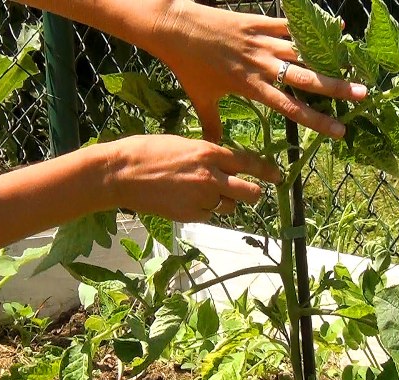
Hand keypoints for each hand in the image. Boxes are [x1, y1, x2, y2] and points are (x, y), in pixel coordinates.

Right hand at [104, 135, 280, 221]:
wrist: (121, 173)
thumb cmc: (147, 151)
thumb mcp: (184, 144)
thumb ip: (207, 155)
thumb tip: (222, 163)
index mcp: (209, 152)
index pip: (249, 162)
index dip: (267, 170)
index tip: (277, 176)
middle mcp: (211, 176)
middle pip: (249, 192)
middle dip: (252, 192)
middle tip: (247, 192)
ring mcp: (202, 198)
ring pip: (230, 206)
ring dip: (224, 202)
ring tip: (203, 194)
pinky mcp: (190, 215)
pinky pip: (209, 215)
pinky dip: (204, 211)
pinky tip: (186, 201)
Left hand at [149, 0, 367, 142]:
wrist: (175, 28)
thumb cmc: (187, 67)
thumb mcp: (201, 99)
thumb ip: (212, 125)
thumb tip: (216, 150)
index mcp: (250, 86)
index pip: (290, 108)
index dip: (317, 121)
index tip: (339, 130)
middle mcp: (261, 64)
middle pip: (305, 78)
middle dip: (336, 87)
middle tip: (363, 95)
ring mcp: (261, 40)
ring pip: (302, 50)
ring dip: (328, 58)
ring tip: (354, 64)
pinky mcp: (258, 20)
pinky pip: (290, 24)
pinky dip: (312, 27)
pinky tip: (337, 26)